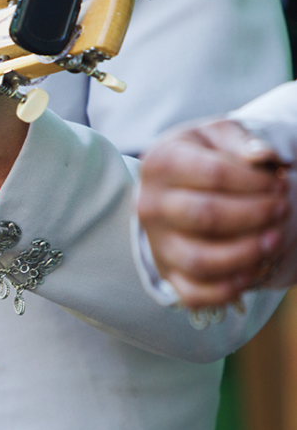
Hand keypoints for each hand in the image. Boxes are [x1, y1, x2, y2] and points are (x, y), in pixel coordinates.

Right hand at [137, 119, 290, 307]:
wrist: (181, 187)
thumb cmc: (206, 156)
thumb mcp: (221, 135)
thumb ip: (244, 140)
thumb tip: (262, 157)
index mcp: (160, 163)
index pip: (213, 173)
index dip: (255, 180)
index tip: (278, 181)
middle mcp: (149, 205)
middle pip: (205, 216)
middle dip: (254, 214)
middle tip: (281, 208)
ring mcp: (157, 243)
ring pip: (199, 260)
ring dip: (246, 253)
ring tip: (274, 239)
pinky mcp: (168, 273)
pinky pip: (193, 294)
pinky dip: (227, 289)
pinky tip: (252, 270)